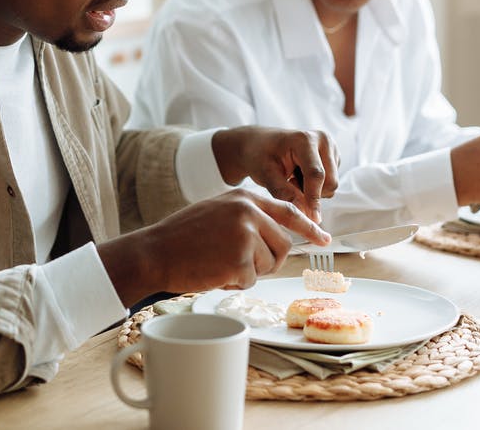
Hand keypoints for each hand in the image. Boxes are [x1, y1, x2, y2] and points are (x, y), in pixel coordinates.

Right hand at [96, 190, 330, 305]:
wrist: (154, 252)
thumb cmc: (182, 237)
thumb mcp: (217, 212)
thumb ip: (248, 217)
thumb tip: (277, 235)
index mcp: (244, 198)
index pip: (288, 212)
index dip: (309, 228)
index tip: (325, 239)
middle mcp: (248, 212)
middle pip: (282, 245)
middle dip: (268, 261)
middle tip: (241, 265)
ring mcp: (245, 235)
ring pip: (268, 264)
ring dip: (248, 272)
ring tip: (220, 263)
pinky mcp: (239, 259)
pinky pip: (250, 280)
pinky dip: (234, 282)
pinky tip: (213, 272)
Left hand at [210, 126, 339, 221]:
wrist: (258, 145)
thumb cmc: (260, 156)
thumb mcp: (266, 175)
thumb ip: (285, 193)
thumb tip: (304, 214)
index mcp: (305, 139)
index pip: (316, 174)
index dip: (314, 198)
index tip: (311, 219)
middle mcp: (323, 140)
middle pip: (330, 182)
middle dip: (312, 193)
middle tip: (289, 185)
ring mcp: (330, 148)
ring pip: (332, 185)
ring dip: (313, 190)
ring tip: (292, 179)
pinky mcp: (333, 157)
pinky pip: (330, 184)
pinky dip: (316, 186)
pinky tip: (299, 176)